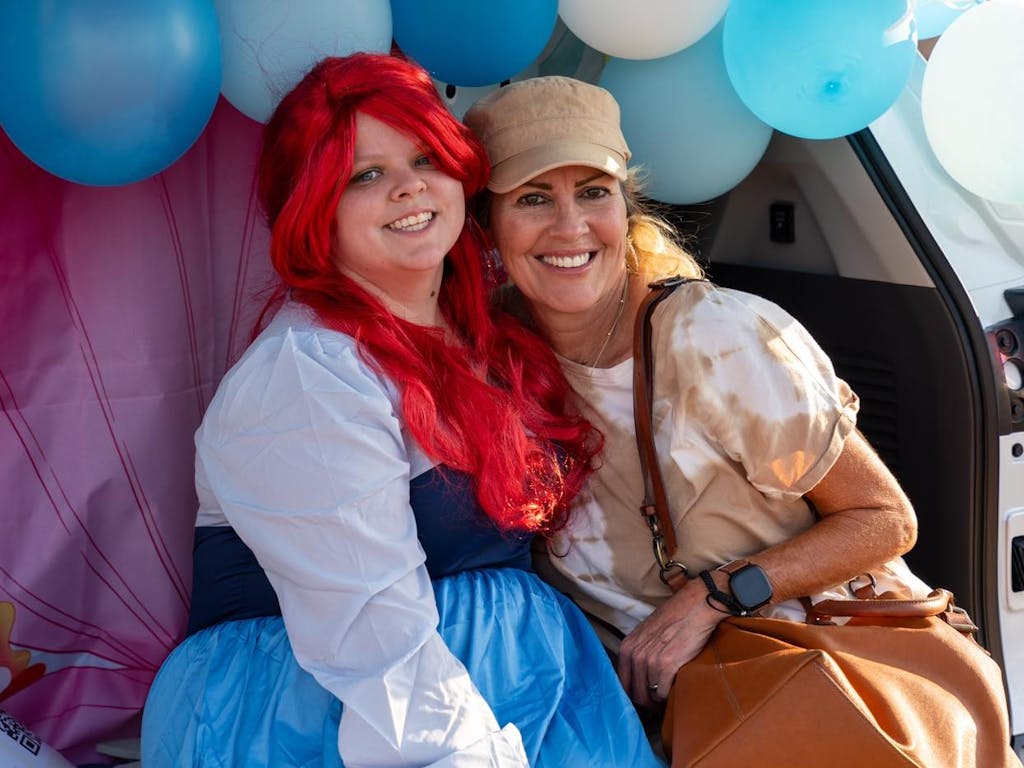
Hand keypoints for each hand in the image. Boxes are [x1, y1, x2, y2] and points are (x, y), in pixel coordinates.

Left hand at [616, 574, 727, 707]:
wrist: (695, 606)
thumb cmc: (675, 617)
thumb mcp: (647, 632)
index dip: (631, 694)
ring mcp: (650, 661)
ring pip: (650, 695)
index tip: (642, 699)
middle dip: (646, 702)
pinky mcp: (668, 666)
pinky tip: (675, 688)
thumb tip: (640, 675)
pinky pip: (664, 693)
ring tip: (667, 696)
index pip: (622, 682)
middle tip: (657, 704)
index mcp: (628, 646)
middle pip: (635, 693)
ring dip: (659, 700)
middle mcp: (636, 655)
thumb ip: (640, 651)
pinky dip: (669, 695)